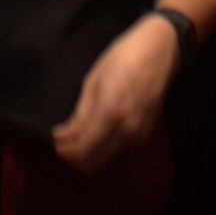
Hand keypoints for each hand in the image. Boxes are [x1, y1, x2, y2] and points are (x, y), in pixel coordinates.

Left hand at [51, 15, 180, 172]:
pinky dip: (103, 144)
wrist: (159, 50)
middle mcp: (126, 130)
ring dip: (88, 151)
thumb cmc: (124, 57)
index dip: (63, 150)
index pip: (81, 151)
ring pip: (104, 158)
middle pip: (92, 163)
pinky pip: (117, 148)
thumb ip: (80, 115)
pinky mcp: (144, 133)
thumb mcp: (93, 81)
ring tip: (79, 130)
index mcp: (111, 113)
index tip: (56, 138)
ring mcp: (137, 134)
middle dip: (73, 155)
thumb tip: (63, 137)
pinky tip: (99, 126)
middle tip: (64, 139)